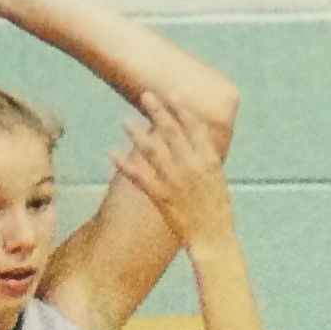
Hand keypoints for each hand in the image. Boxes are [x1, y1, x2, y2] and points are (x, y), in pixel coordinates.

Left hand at [111, 93, 233, 246]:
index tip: (170, 93)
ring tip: (124, 120)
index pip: (194, 126)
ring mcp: (174, 180)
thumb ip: (205, 157)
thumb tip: (196, 138)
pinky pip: (138, 176)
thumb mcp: (218, 177)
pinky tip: (112, 152)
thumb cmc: (218, 208)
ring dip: (136, 134)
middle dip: (158, 111)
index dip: (181, 108)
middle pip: (171, 132)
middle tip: (145, 95)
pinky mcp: (160, 195)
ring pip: (152, 150)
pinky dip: (124, 163)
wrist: (212, 236)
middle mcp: (191, 165)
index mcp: (208, 159)